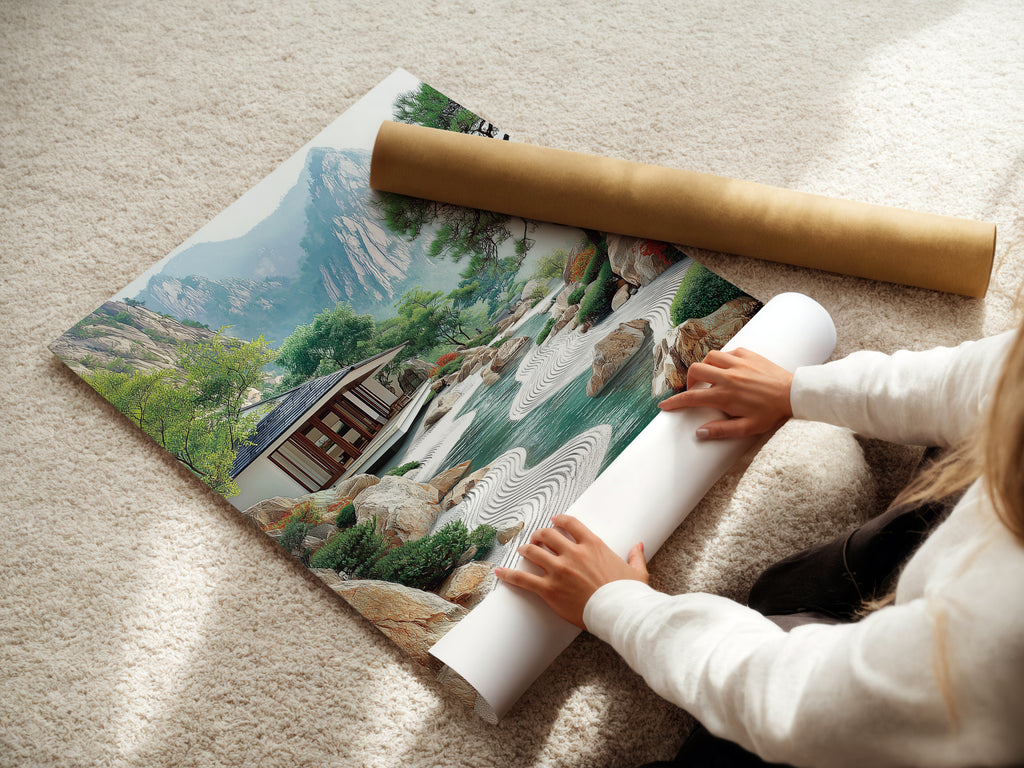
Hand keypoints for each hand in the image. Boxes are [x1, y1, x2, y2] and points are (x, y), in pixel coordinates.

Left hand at [494, 514, 647, 629]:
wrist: (619, 613)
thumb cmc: (628, 594)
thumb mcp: (636, 572)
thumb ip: (635, 556)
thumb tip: (639, 545)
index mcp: (593, 545)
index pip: (570, 524)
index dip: (559, 521)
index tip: (554, 521)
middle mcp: (573, 553)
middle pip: (547, 535)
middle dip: (539, 535)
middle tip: (536, 538)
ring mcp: (559, 570)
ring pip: (534, 552)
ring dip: (526, 550)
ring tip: (522, 550)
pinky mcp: (549, 589)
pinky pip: (523, 579)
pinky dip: (509, 574)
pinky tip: (499, 571)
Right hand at [658, 347, 792, 439]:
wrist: (794, 394)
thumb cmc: (771, 413)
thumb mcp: (747, 428)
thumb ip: (722, 430)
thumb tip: (699, 433)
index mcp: (725, 395)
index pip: (691, 398)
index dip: (674, 402)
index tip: (664, 405)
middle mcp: (728, 376)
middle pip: (695, 370)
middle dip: (689, 380)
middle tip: (695, 390)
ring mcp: (737, 363)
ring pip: (709, 357)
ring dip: (705, 367)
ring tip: (710, 378)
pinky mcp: (748, 354)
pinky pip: (727, 352)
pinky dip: (722, 359)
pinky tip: (728, 369)